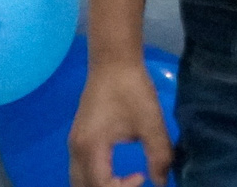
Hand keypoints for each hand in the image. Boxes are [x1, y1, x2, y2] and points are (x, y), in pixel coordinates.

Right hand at [68, 58, 172, 186]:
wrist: (113, 62)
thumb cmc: (132, 90)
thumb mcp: (151, 122)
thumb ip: (159, 155)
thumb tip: (162, 182)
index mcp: (91, 147)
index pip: (100, 186)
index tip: (142, 176)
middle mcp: (76, 149)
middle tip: (132, 184)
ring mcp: (74, 144)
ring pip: (79, 180)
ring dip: (99, 186)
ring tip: (123, 183)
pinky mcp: (79, 138)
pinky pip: (80, 169)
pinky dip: (94, 179)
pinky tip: (114, 173)